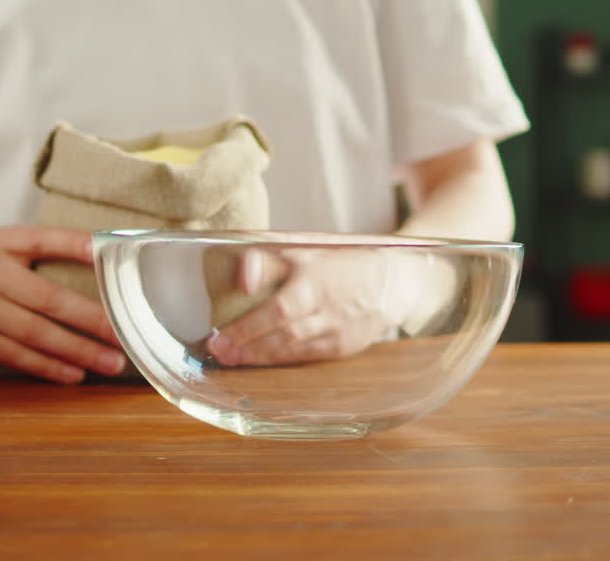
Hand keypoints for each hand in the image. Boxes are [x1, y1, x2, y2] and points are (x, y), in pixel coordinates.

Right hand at [0, 225, 126, 382]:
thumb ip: (42, 247)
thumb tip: (96, 254)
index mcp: (0, 245)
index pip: (44, 241)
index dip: (75, 245)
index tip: (106, 252)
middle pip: (49, 300)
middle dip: (91, 320)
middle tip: (125, 335)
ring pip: (34, 335)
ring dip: (76, 351)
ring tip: (110, 363)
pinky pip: (13, 356)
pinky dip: (45, 367)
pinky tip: (72, 374)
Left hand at [204, 246, 427, 366]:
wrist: (392, 281)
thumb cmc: (340, 261)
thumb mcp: (306, 247)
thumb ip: (269, 259)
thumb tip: (240, 277)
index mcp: (316, 280)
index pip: (277, 310)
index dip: (247, 328)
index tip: (218, 337)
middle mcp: (327, 309)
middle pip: (281, 334)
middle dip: (246, 346)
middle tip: (217, 353)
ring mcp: (336, 331)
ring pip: (292, 349)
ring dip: (259, 357)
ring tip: (231, 360)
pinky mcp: (342, 348)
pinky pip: (306, 357)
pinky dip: (281, 361)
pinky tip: (259, 363)